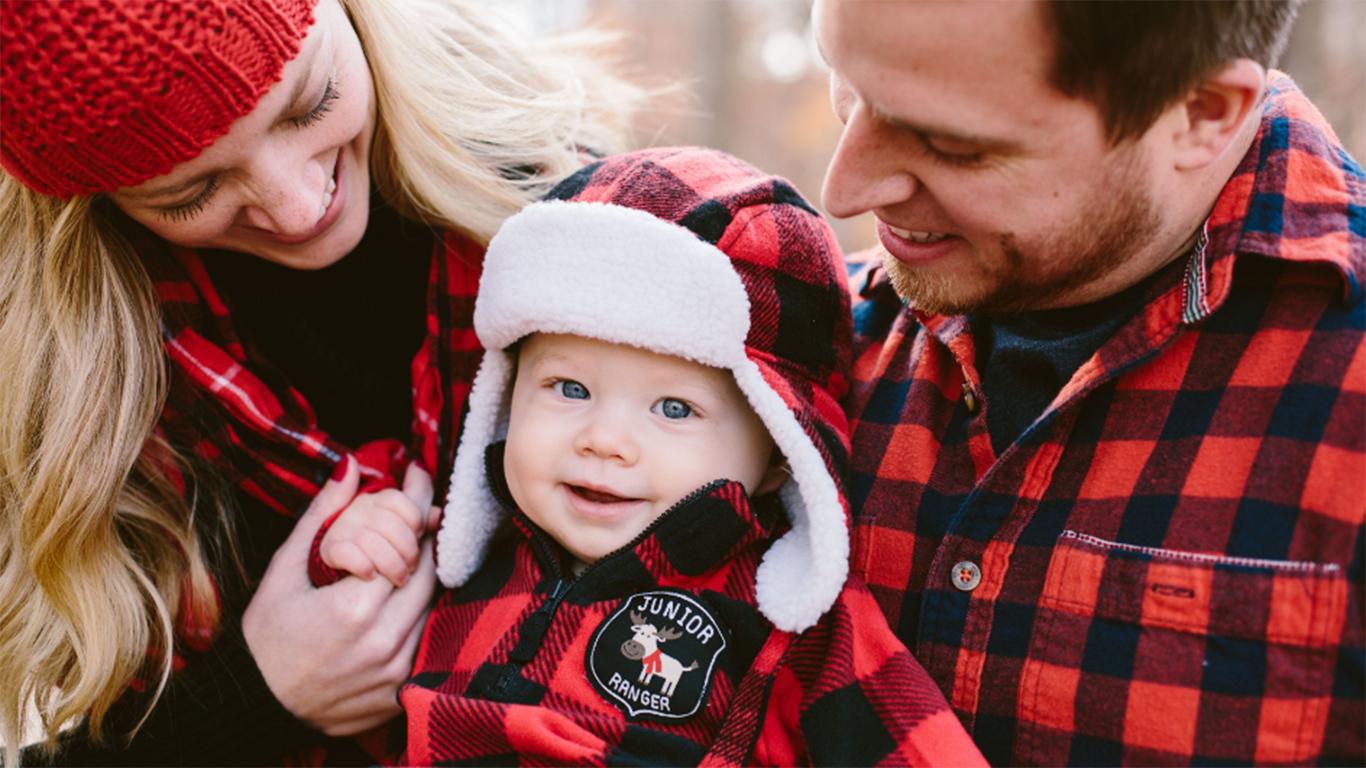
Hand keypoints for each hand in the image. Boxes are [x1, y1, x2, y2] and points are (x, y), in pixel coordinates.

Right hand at [242, 459, 437, 735]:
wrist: (259, 707)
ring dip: (421, 574)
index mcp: (354, 607)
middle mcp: (384, 639)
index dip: (415, 504)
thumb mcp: (283, 572)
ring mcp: (398, 667)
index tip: (418, 477)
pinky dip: (418, 613)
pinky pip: (427, 637)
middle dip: (420, 537)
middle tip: (412, 515)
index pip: (407, 540)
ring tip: (400, 556)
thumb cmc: (265, 638)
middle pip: (427, 569)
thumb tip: (351, 466)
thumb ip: (322, 516)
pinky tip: (398, 599)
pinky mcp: (403, 688)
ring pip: (432, 603)